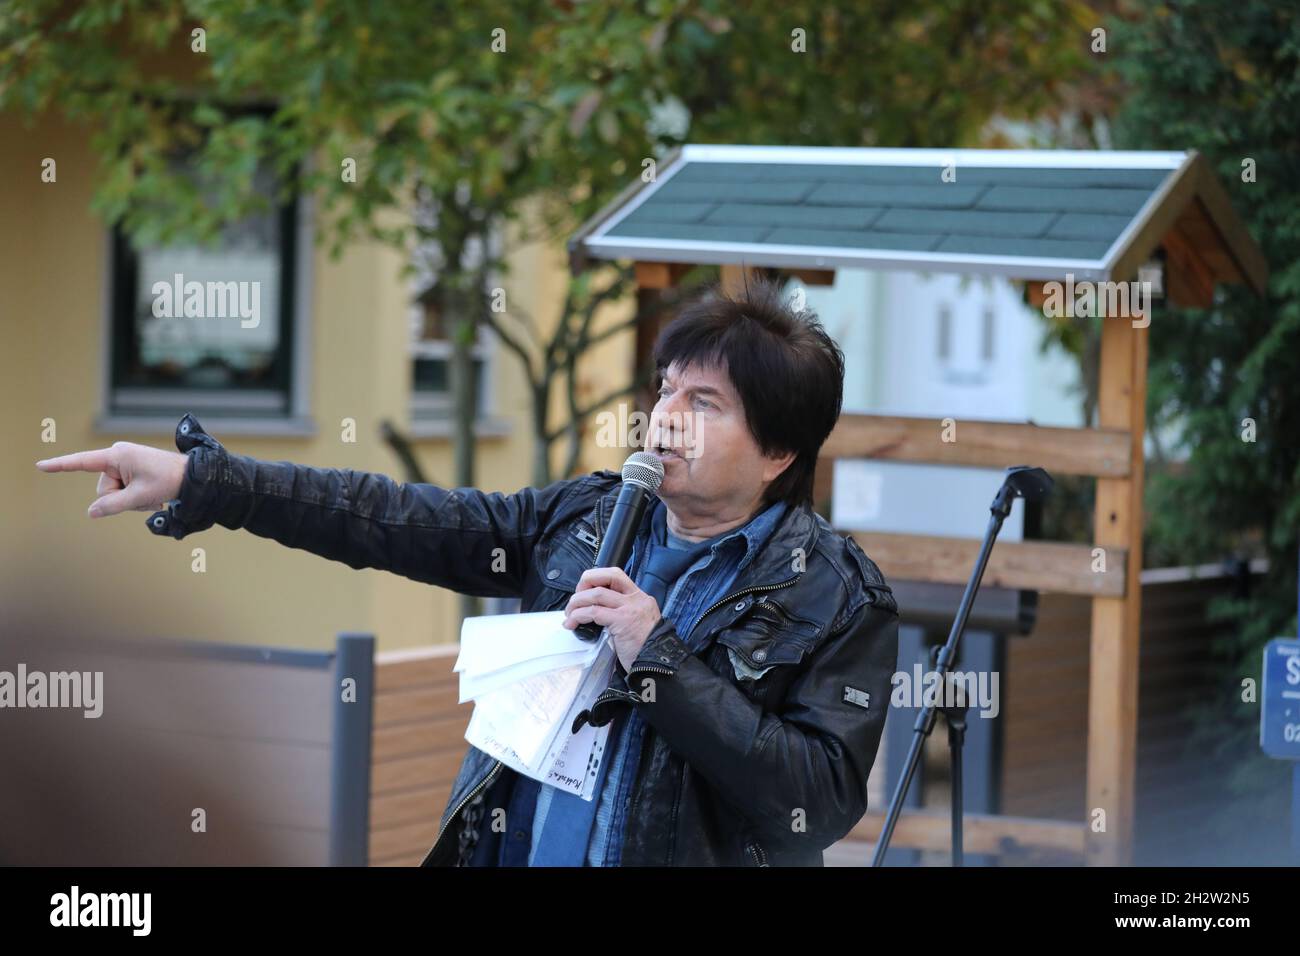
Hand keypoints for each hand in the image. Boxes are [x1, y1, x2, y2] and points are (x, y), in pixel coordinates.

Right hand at [36, 442, 188, 518]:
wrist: (193, 476)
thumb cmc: (168, 481)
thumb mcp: (139, 497)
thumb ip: (112, 505)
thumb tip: (91, 512)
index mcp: (116, 455)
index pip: (82, 462)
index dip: (60, 466)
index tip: (40, 466)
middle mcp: (117, 455)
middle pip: (103, 489)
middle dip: (122, 498)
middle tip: (146, 495)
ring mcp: (124, 461)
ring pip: (114, 493)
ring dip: (132, 500)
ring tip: (152, 495)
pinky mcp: (131, 468)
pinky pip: (123, 489)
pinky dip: (136, 497)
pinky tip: (153, 495)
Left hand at [563, 567, 660, 671]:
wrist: (656, 663)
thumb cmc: (643, 648)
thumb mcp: (636, 623)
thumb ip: (620, 613)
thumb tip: (595, 611)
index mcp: (640, 597)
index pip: (616, 575)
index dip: (596, 578)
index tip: (584, 591)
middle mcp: (637, 598)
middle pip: (608, 576)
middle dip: (586, 582)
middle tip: (575, 599)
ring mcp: (630, 608)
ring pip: (597, 594)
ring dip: (577, 602)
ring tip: (569, 614)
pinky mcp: (623, 621)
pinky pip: (594, 613)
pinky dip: (578, 616)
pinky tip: (572, 623)